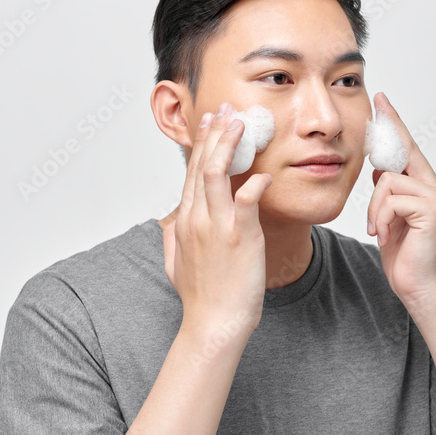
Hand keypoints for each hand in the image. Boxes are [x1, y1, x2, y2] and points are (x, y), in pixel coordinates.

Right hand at [162, 102, 272, 336]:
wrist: (214, 325)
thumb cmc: (201, 299)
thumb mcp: (175, 266)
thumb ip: (172, 241)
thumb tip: (169, 226)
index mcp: (184, 222)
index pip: (190, 173)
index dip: (201, 144)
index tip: (209, 123)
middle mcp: (197, 218)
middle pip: (202, 164)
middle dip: (215, 132)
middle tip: (227, 109)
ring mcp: (217, 226)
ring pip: (217, 173)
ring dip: (229, 144)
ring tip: (243, 123)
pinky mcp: (240, 237)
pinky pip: (247, 200)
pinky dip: (257, 183)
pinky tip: (267, 174)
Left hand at [365, 92, 435, 312]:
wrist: (420, 288)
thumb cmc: (404, 256)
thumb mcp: (389, 218)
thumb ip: (389, 194)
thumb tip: (379, 171)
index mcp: (425, 188)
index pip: (408, 148)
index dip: (395, 123)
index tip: (382, 100)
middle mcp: (434, 188)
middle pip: (401, 153)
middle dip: (384, 138)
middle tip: (375, 110)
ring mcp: (435, 198)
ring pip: (387, 180)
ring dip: (373, 208)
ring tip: (376, 229)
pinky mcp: (431, 210)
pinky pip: (391, 198)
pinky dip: (379, 217)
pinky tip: (381, 235)